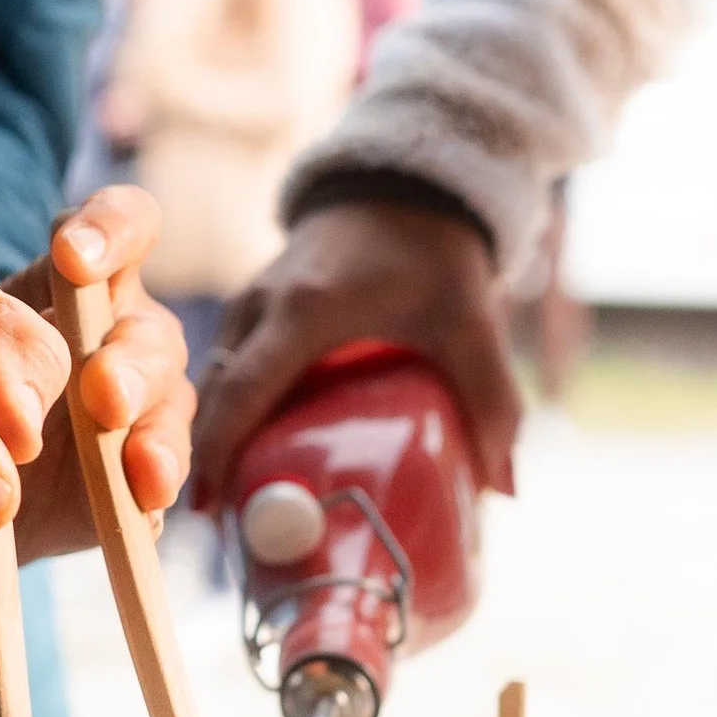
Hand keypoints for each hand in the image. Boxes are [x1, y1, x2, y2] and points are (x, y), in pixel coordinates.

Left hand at [1, 186, 192, 557]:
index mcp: (68, 274)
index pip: (124, 226)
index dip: (111, 232)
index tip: (69, 257)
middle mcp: (109, 341)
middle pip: (149, 338)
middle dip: (128, 366)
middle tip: (102, 395)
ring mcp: (117, 422)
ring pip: (163, 414)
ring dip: (153, 440)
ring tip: (140, 476)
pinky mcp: (107, 497)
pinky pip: (146, 498)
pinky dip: (144, 506)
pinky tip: (137, 515)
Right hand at [192, 196, 520, 507]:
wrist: (404, 182)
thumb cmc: (433, 250)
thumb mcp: (469, 320)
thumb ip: (492, 399)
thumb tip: (504, 490)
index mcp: (304, 310)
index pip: (242, 392)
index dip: (220, 453)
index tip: (212, 510)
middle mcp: (263, 305)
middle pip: (216, 397)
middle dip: (213, 464)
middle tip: (230, 533)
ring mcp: (252, 301)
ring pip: (215, 382)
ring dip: (220, 440)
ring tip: (239, 507)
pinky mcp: (256, 305)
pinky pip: (228, 367)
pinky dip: (231, 413)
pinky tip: (253, 455)